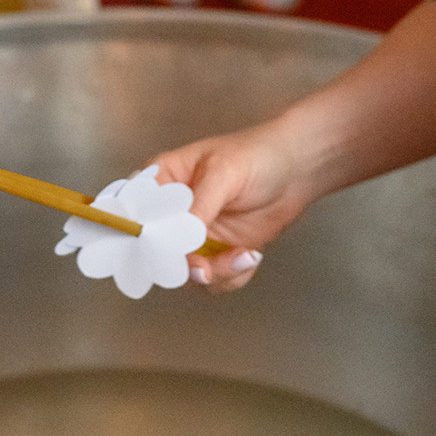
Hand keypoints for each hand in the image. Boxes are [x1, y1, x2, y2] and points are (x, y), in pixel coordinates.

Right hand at [148, 120, 321, 292]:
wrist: (298, 170)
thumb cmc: (257, 155)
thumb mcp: (223, 174)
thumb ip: (198, 207)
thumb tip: (179, 241)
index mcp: (164, 182)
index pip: (136, 213)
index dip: (140, 237)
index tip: (160, 253)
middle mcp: (174, 213)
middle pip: (157, 252)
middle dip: (184, 265)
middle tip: (205, 268)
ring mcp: (196, 236)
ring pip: (186, 273)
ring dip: (216, 273)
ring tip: (245, 256)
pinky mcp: (219, 252)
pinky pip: (213, 280)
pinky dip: (232, 275)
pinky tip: (252, 256)